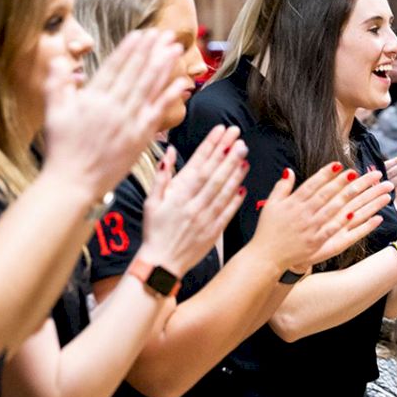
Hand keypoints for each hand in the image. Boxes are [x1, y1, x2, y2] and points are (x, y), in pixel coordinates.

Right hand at [41, 30, 187, 194]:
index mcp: (92, 100)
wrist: (74, 183)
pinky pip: (158, 113)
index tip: (141, 34)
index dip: (129, 49)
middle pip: (136, 74)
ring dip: (164, 67)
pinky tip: (182, 83)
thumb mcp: (53, 113)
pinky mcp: (139, 139)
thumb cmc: (62, 149)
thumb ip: (57, 85)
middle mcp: (113, 109)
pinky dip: (169, 97)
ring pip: (149, 89)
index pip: (114, 68)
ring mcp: (128, 124)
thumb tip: (60, 61)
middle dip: (151, 51)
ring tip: (175, 49)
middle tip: (165, 33)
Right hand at [138, 127, 247, 275]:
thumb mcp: (151, 202)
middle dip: (227, 155)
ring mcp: (205, 218)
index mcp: (178, 195)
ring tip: (244, 157)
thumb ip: (161, 177)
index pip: (197, 164)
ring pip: (223, 192)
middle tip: (239, 139)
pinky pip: (227, 213)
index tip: (221, 132)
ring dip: (235, 174)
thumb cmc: (155, 231)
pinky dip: (236, 200)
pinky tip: (243, 186)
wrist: (161, 263)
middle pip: (214, 175)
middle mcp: (193, 205)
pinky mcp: (213, 232)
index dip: (210, 146)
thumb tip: (167, 151)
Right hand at [252, 164, 393, 272]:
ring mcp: (311, 228)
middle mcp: (304, 213)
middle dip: (344, 182)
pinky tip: (356, 214)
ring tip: (363, 189)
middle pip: (328, 194)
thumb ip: (282, 187)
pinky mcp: (316, 242)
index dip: (326, 174)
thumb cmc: (268, 230)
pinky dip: (345, 222)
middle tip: (358, 172)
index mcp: (294, 202)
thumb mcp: (271, 205)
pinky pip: (333, 230)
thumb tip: (289, 171)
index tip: (339, 164)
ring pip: (334, 210)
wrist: (266, 256)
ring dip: (351, 198)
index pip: (313, 184)